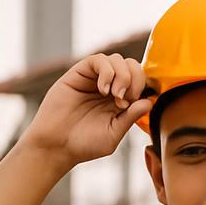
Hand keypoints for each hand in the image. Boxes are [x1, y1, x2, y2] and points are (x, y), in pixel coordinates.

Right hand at [20, 53, 154, 169]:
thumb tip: (149, 101)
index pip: (141, 82)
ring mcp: (95, 79)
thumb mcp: (114, 134)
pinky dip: (107, 71)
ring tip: (115, 96)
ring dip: (123, 75)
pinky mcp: (80, 73)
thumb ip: (131, 117)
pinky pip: (99, 60)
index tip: (136, 103)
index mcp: (121, 101)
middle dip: (136, 79)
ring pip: (118, 59)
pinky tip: (103, 89)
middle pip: (132, 66)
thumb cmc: (84, 144)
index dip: (144, 87)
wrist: (56, 145)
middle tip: (125, 99)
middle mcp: (110, 87)